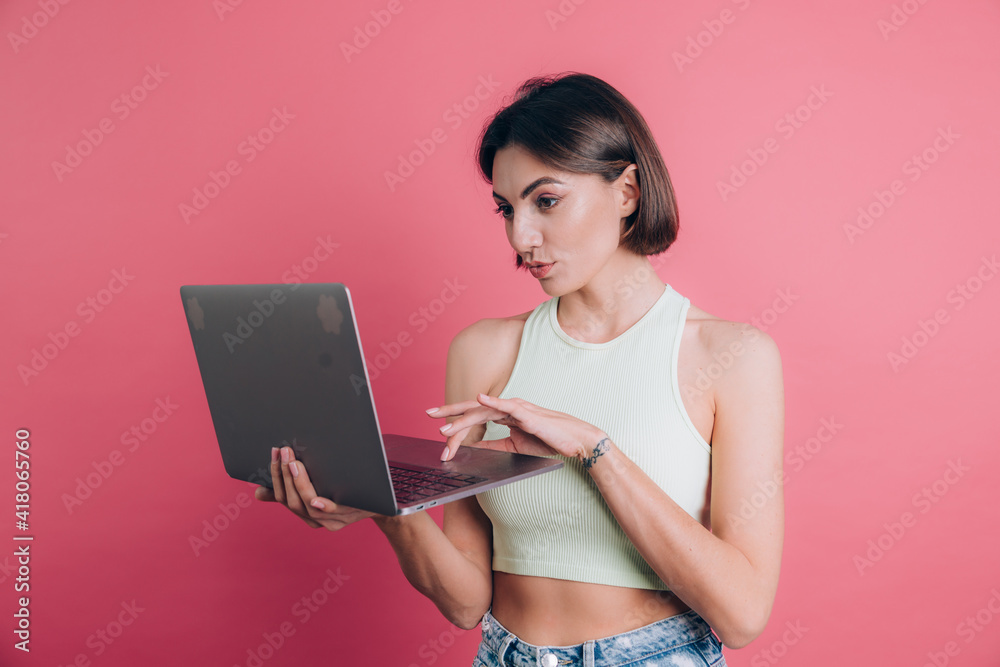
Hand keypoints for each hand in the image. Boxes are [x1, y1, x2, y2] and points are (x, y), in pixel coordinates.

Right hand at [254, 446, 376, 529]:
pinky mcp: (348, 515)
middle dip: (284, 475)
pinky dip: (321, 505)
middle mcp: (316, 520)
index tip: (273, 455)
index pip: (282, 498)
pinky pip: (331, 512)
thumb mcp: (319, 485)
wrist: (384, 497)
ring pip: (306, 505)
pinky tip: (314, 499)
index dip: (274, 477)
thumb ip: (292, 488)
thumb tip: (259, 492)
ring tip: (294, 461)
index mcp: (306, 512)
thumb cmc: (348, 487)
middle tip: (283, 451)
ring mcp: (333, 520)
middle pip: (291, 502)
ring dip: (297, 482)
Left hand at [427, 393, 605, 461]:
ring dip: (463, 419)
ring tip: (445, 427)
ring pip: (483, 411)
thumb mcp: (514, 445)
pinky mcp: (527, 413)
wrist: (574, 440)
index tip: (438, 424)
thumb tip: (474, 448)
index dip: (455, 418)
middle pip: (473, 408)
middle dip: (450, 412)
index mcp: (504, 413)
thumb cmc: (548, 440)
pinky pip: (506, 406)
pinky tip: (479, 399)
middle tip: (428, 414)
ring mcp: (517, 407)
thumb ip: (494, 444)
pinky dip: (492, 402)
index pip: (474, 414)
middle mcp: (507, 407)